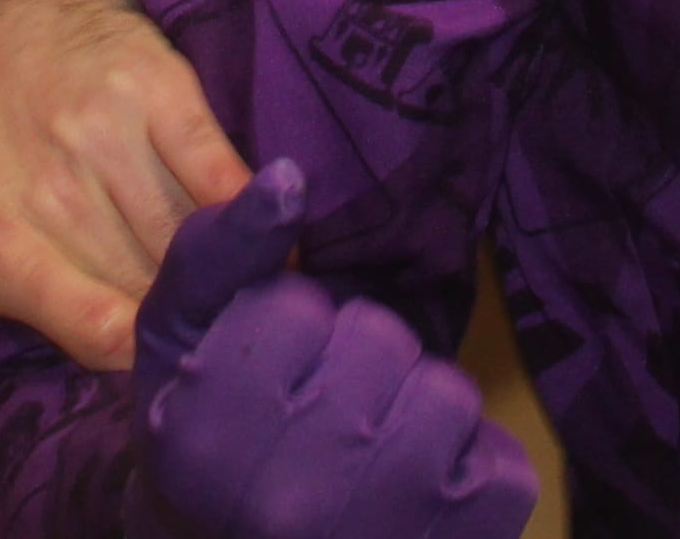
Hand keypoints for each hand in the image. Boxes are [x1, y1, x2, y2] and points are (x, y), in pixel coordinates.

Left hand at [0, 0, 250, 370]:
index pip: (104, 335)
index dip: (146, 366)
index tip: (161, 385)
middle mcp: (48, 186)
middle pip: (156, 293)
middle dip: (186, 329)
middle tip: (205, 352)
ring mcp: (104, 130)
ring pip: (198, 242)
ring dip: (226, 284)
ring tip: (236, 311)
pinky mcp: (158, 87)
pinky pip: (227, 178)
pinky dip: (255, 225)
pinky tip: (264, 255)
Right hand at [125, 163, 535, 538]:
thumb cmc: (201, 436)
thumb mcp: (176, 338)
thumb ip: (219, 250)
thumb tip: (289, 177)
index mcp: (205, 434)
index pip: (297, 310)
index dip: (290, 324)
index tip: (270, 372)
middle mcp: (287, 500)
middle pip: (379, 343)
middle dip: (358, 359)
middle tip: (324, 409)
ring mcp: (372, 536)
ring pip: (447, 397)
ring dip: (418, 409)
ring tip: (372, 449)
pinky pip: (502, 467)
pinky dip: (471, 467)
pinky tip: (417, 491)